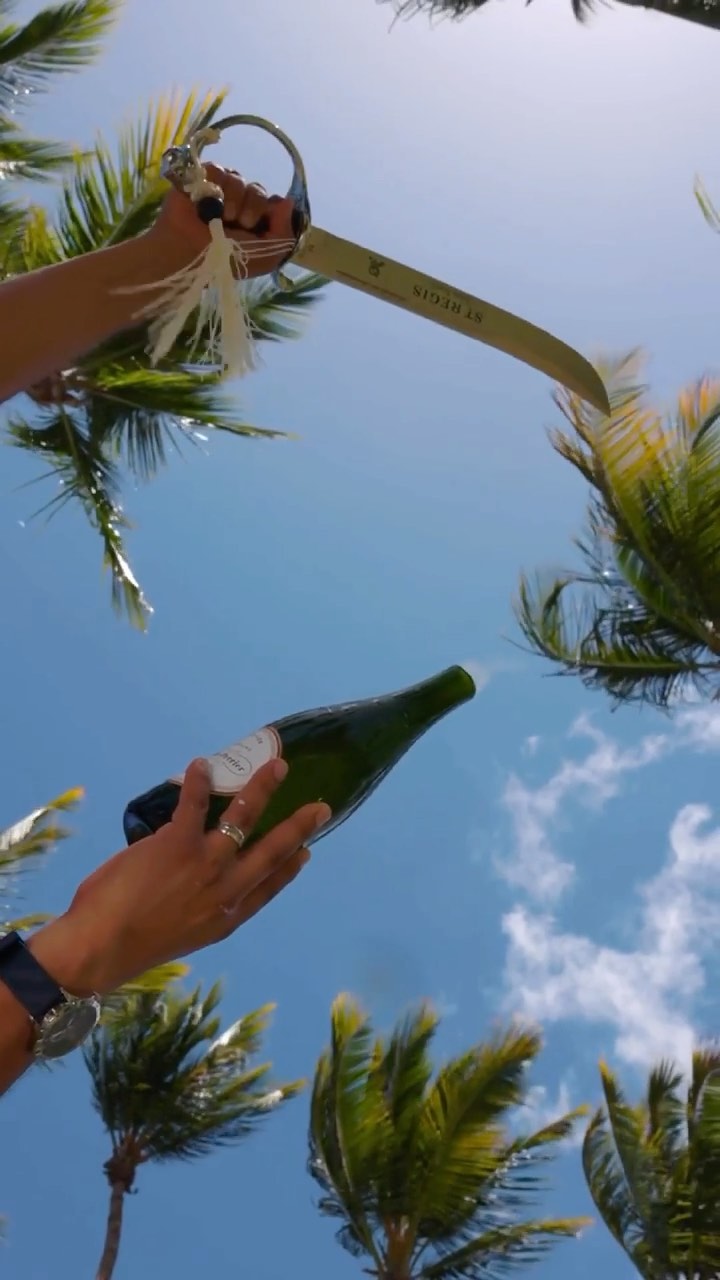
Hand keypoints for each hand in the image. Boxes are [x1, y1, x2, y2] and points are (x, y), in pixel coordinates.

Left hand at [30, 759, 328, 996]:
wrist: (102, 948)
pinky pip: (195, 805)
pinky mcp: (178, 845)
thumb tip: (194, 880)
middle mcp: (226, 890)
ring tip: (277, 766)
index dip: (290, 868)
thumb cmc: (133, 945)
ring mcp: (206, 865)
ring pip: (244, 818)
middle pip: (273, 850)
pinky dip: (200, 782)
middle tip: (321, 806)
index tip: (306, 852)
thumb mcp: (183, 933)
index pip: (269, 887)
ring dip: (262, 788)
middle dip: (299, 825)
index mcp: (227, 916)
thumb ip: (198, 907)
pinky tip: (202, 763)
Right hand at [153, 163, 296, 279]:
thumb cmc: (226, 261)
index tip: (262, 224)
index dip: (271, 211)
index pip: (273, 203)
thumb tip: (288, 201)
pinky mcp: (202, 178)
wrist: (191, 254)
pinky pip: (220, 169)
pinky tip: (211, 203)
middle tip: (241, 224)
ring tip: (224, 217)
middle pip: (259, 190)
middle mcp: (238, 205)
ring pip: (240, 179)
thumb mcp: (265, 257)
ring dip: (236, 199)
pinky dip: (219, 185)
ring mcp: (219, 190)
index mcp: (253, 223)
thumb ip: (284, 232)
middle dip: (254, 207)